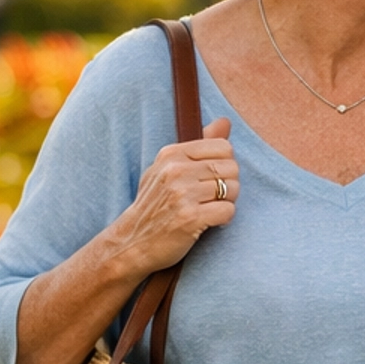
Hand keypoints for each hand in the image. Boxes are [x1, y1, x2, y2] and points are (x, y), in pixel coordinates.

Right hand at [116, 118, 238, 273]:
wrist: (132, 242)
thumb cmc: (154, 204)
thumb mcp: (168, 168)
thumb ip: (199, 145)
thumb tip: (225, 121)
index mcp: (171, 154)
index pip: (224, 147)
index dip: (225, 165)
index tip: (211, 179)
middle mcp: (176, 170)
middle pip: (232, 168)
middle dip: (229, 185)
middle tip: (212, 198)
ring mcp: (182, 194)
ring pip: (233, 189)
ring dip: (227, 202)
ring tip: (209, 209)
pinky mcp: (190, 218)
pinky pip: (228, 211)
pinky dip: (224, 219)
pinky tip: (209, 222)